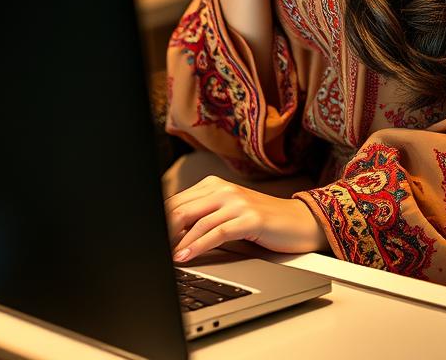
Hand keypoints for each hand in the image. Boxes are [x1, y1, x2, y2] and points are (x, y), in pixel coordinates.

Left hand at [165, 175, 326, 262]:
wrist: (299, 222)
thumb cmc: (261, 223)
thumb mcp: (228, 216)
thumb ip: (202, 220)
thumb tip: (169, 238)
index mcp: (213, 185)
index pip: (175, 202)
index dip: (158, 222)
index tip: (146, 240)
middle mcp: (223, 189)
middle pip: (181, 210)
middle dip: (163, 232)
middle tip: (150, 251)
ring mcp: (237, 202)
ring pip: (196, 221)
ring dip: (176, 242)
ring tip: (163, 258)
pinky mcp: (249, 218)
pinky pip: (216, 232)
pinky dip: (197, 246)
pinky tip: (186, 255)